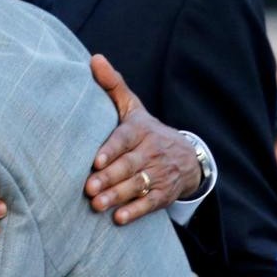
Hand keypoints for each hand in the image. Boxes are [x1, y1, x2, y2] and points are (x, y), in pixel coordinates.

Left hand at [84, 54, 202, 224]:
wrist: (187, 156)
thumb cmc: (145, 130)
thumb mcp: (132, 107)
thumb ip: (113, 85)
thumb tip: (94, 58)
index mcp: (140, 130)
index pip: (125, 139)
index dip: (111, 150)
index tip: (95, 160)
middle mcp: (151, 151)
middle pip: (129, 165)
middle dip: (109, 177)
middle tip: (89, 188)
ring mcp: (159, 173)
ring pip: (138, 185)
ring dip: (117, 196)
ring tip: (97, 205)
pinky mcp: (164, 193)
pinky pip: (150, 203)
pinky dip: (135, 211)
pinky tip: (119, 219)